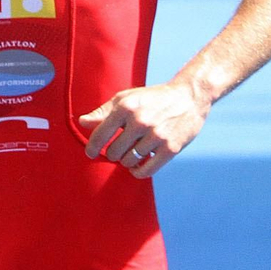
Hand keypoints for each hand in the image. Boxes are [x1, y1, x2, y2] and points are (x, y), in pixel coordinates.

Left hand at [78, 81, 209, 179]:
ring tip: (131, 153)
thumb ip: (103, 112)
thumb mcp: (126, 98)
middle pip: (113, 152)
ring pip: (129, 162)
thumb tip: (82, 122)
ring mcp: (156, 135)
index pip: (100, 135)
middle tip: (119, 148)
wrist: (188, 97)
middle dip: (113, 153)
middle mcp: (140, 121)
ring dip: (127, 161)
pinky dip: (138, 172)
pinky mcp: (170, 148)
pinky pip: (146, 170)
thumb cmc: (152, 98)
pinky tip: (137, 166)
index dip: (92, 148)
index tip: (90, 153)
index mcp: (126, 107)